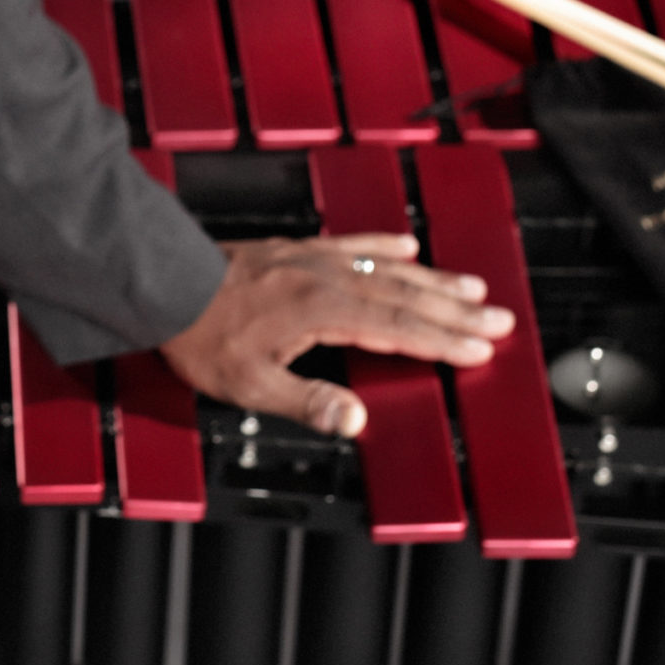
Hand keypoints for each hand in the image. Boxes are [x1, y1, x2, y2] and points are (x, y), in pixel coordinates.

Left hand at [157, 233, 513, 438]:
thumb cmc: (202, 337)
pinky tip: (406, 248)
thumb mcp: (249, 385)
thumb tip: (356, 420)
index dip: (443, 340)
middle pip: (404, 295)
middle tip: (500, 320)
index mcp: (321, 311)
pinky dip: (383, 246)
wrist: (164, 284)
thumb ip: (306, 402)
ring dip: (432, 280)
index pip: (398, 329)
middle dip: (455, 311)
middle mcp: (324, 279)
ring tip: (473, 288)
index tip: (481, 349)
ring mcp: (312, 259)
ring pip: (386, 268)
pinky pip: (352, 244)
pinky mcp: (297, 250)